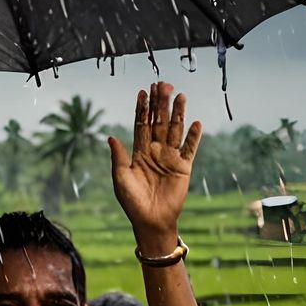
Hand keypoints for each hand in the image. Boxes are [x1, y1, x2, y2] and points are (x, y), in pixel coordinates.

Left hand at [109, 81, 202, 237]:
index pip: (141, 124)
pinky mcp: (184, 167)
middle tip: (163, 85)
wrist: (151, 220)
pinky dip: (193, 136)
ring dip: (177, 113)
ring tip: (180, 95)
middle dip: (160, 104)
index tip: (142, 91)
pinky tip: (196, 122)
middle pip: (159, 122)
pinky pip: (190, 148)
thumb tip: (109, 136)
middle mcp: (155, 151)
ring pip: (174, 130)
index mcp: (139, 152)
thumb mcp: (121, 177)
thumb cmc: (132, 201)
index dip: (142, 108)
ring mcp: (170, 158)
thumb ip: (118, 156)